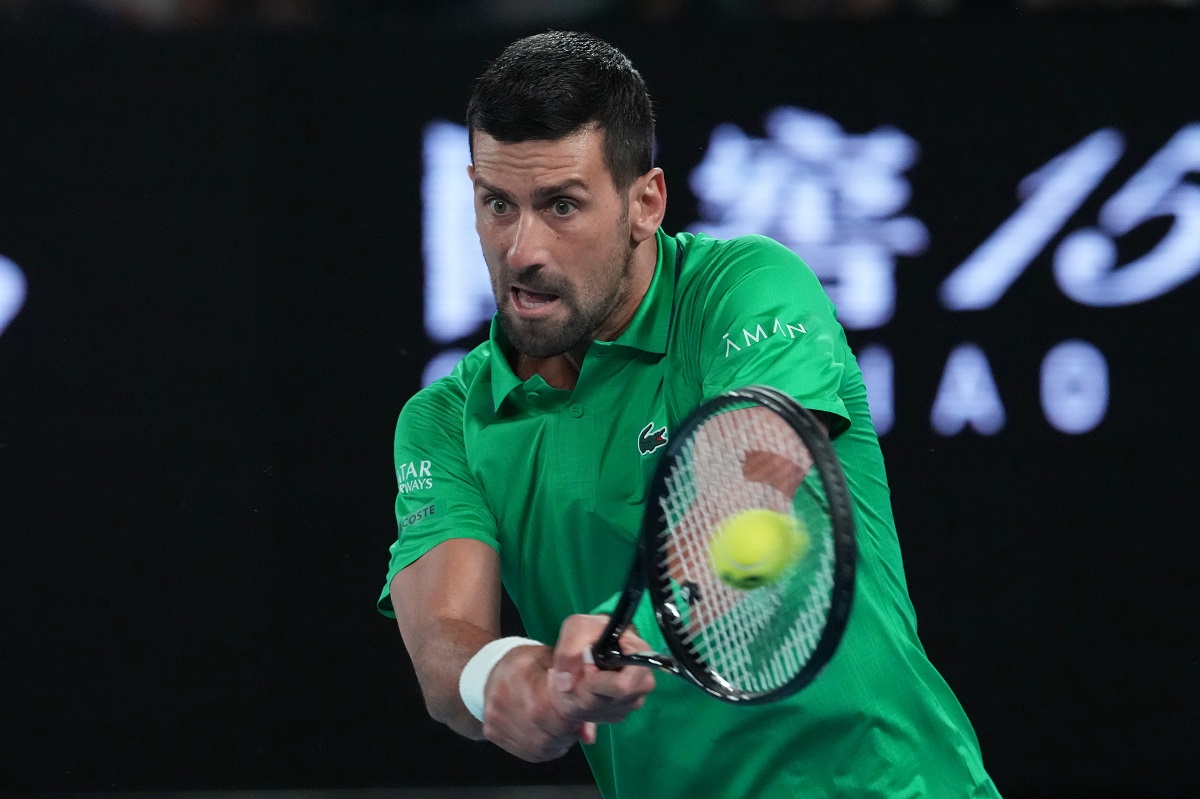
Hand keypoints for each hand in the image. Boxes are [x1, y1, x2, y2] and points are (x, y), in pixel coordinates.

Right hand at [480, 615, 655, 761]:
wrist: (483, 671)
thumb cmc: (524, 663)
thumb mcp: (553, 661)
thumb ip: (576, 686)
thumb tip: (591, 730)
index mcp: (525, 678)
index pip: (559, 707)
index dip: (576, 712)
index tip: (581, 707)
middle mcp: (508, 701)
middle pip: (553, 729)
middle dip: (570, 725)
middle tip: (572, 714)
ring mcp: (499, 719)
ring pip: (544, 745)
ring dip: (560, 738)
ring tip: (559, 720)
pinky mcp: (494, 733)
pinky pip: (531, 752)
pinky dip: (545, 746)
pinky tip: (546, 730)